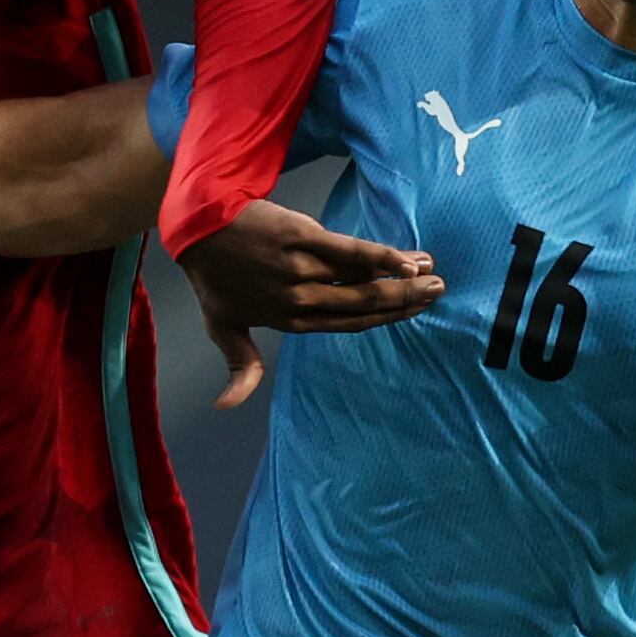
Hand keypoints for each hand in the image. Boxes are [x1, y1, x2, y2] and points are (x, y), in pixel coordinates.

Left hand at [180, 200, 439, 405]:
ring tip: (432, 270)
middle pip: (364, 303)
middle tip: (438, 290)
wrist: (197, 230)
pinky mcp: (301, 238)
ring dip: (402, 275)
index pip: (350, 323)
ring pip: (362, 278)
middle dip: (406, 298)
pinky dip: (380, 256)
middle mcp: (301, 299)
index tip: (414, 310)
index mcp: (292, 321)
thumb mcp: (223, 327)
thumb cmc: (214, 278)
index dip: (386, 318)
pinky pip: (348, 251)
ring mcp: (301, 268)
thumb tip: (226, 407)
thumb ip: (241, 366)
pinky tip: (405, 259)